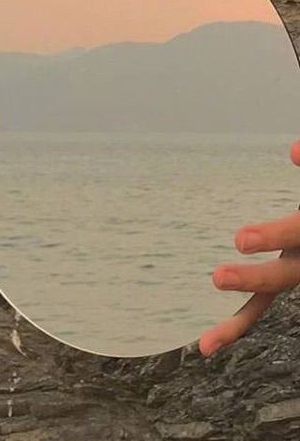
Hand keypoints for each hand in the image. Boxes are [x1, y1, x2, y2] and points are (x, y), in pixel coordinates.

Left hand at [199, 139, 299, 355]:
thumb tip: (293, 150)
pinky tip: (208, 347)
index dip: (272, 238)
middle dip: (254, 280)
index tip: (238, 240)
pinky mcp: (285, 282)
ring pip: (269, 305)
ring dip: (239, 322)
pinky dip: (236, 327)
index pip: (296, 235)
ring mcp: (294, 274)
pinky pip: (259, 310)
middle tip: (217, 278)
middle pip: (285, 278)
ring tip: (207, 344)